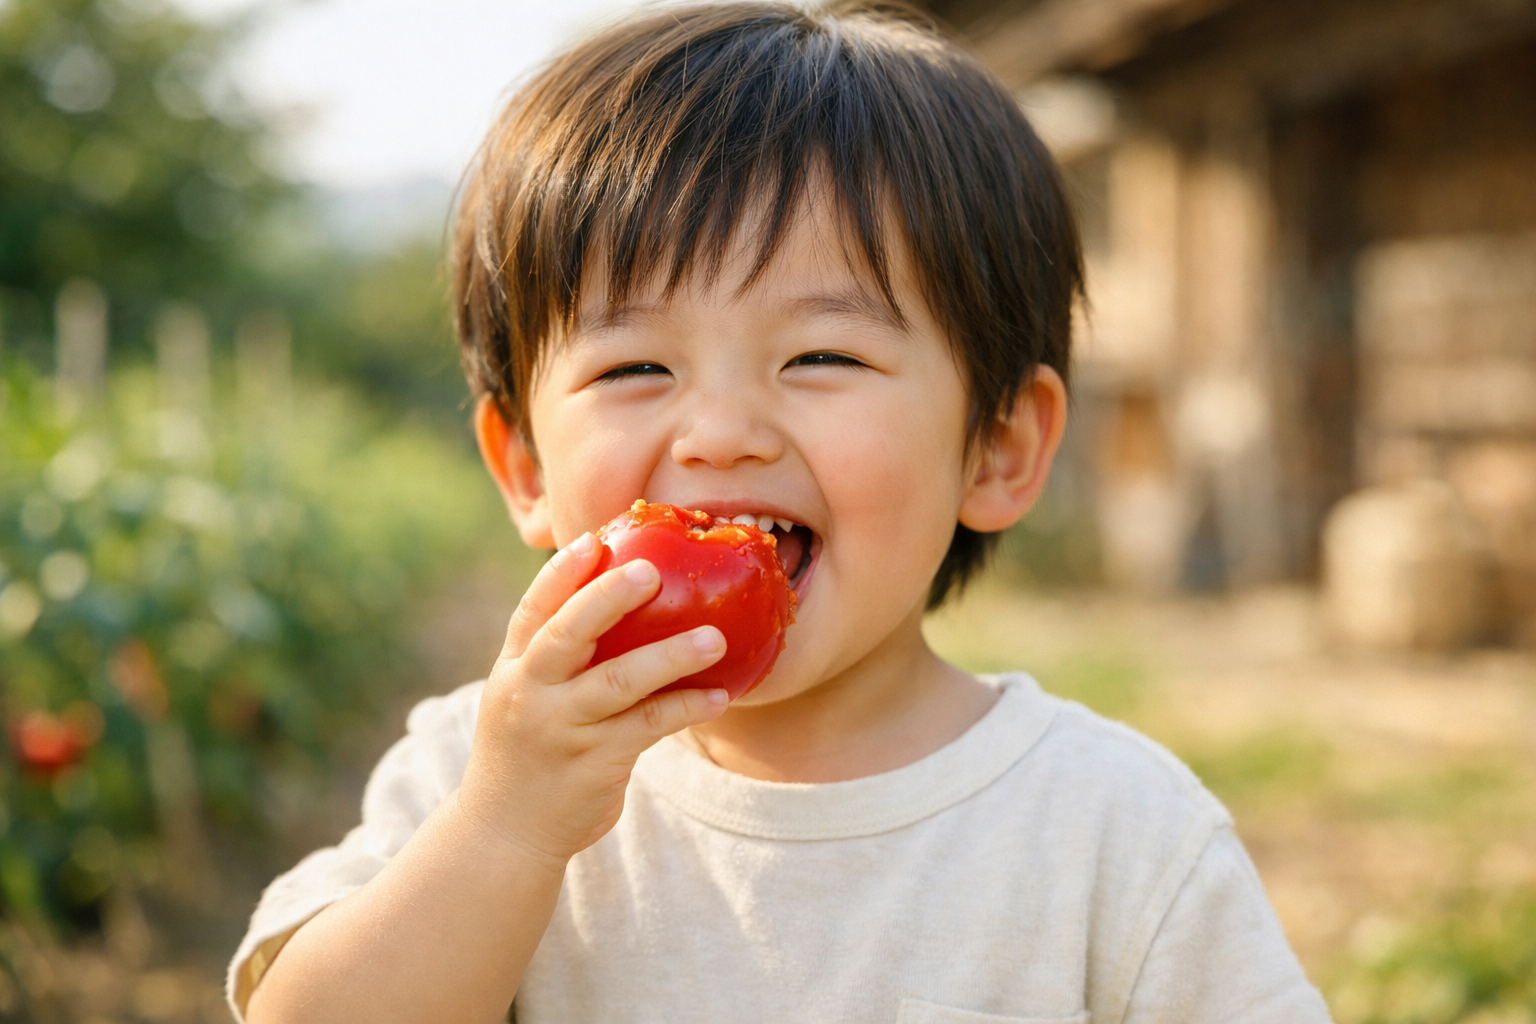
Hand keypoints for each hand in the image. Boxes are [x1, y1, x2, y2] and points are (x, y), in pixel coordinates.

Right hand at [455, 532, 729, 867]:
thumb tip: (622, 600)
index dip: (561, 574)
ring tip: (715, 638)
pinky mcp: (594, 763)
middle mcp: (531, 693)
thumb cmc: (531, 750)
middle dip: (606, 598)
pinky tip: (720, 695)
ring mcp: (561, 729)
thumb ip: (559, 657)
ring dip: (669, 656)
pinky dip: (686, 707)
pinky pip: (648, 727)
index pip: (534, 611)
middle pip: (567, 634)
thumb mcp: (527, 697)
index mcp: (515, 668)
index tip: (592, 540)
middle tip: (651, 570)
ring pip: (617, 682)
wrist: (505, 833)